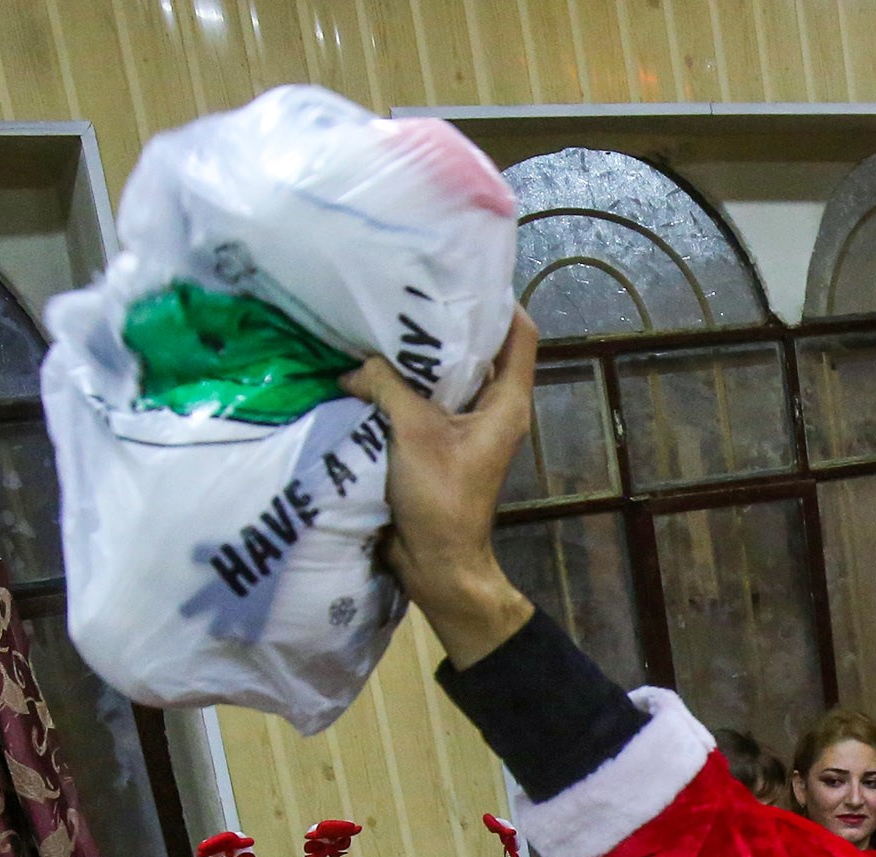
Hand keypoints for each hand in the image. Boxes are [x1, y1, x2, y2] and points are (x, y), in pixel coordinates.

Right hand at [342, 307, 537, 664]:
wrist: (435, 563)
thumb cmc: (440, 498)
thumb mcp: (413, 431)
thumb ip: (386, 385)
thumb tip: (355, 365)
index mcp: (506, 402)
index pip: (520, 334)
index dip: (500, 300)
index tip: (464, 273)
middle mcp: (494, 409)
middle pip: (480, 349)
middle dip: (447, 321)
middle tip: (412, 290)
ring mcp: (466, 428)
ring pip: (448, 375)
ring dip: (419, 355)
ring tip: (386, 320)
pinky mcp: (440, 443)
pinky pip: (425, 401)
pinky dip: (403, 384)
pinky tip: (372, 365)